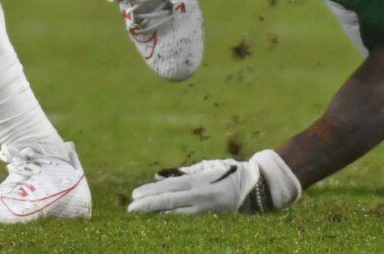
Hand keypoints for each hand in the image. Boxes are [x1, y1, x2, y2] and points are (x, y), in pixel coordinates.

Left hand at [126, 150, 301, 215]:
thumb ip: (184, 172)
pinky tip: (158, 217)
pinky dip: (169, 215)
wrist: (253, 187)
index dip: (151, 192)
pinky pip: (184, 216)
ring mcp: (203, 208)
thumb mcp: (206, 167)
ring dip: (155, 211)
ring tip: (139, 212)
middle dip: (148, 205)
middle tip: (130, 207)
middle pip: (168, 201)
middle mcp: (198, 196)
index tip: (134, 196)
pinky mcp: (207, 214)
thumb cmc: (228, 172)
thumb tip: (161, 175)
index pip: (168, 189)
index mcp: (197, 182)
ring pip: (174, 211)